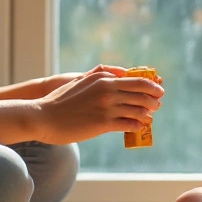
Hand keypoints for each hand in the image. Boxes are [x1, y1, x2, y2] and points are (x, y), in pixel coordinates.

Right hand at [33, 66, 163, 143]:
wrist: (43, 116)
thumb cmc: (59, 100)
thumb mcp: (80, 80)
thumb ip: (99, 75)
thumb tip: (117, 74)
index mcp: (103, 78)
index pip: (136, 80)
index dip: (151, 86)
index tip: (158, 90)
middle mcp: (108, 90)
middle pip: (141, 94)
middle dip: (153, 100)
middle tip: (158, 105)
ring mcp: (106, 107)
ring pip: (137, 110)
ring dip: (147, 114)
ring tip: (149, 117)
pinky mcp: (103, 123)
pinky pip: (128, 124)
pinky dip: (137, 125)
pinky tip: (139, 127)